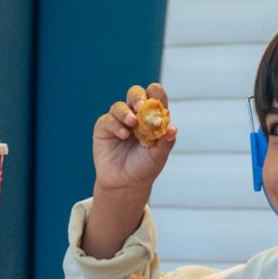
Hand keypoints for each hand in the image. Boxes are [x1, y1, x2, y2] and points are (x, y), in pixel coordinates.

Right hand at [91, 82, 176, 198]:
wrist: (126, 183)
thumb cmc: (144, 167)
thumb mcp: (158, 157)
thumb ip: (165, 143)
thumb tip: (173, 129)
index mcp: (152, 117)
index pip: (155, 98)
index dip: (156, 94)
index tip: (157, 99)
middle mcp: (135, 115)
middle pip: (135, 94)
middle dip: (139, 97)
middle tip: (141, 106)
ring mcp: (119, 120)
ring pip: (120, 106)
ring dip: (126, 112)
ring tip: (132, 123)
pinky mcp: (104, 128)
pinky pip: (108, 119)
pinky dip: (116, 124)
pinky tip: (124, 135)